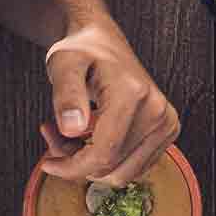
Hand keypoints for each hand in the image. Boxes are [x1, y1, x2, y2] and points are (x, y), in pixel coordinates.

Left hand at [38, 21, 180, 185]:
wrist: (104, 43)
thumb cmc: (83, 52)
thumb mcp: (64, 66)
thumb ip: (66, 96)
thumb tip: (72, 128)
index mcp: (132, 94)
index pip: (103, 154)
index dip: (71, 168)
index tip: (48, 162)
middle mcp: (157, 110)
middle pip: (111, 166)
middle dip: (77, 163)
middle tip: (56, 137)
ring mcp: (166, 122)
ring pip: (122, 172)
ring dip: (92, 164)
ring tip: (73, 137)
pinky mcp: (167, 130)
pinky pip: (134, 167)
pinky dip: (109, 161)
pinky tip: (92, 139)